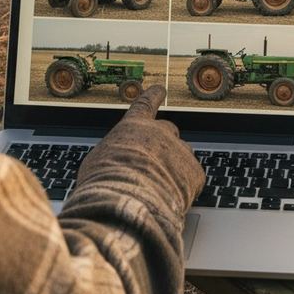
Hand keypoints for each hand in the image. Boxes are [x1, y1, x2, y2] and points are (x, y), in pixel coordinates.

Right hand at [76, 85, 203, 211]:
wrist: (127, 204)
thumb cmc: (104, 184)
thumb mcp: (99, 161)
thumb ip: (115, 153)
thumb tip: (118, 161)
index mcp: (134, 126)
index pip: (145, 104)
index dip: (153, 96)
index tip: (160, 90)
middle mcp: (159, 132)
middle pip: (168, 131)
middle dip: (164, 144)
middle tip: (156, 164)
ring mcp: (179, 150)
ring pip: (181, 155)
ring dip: (174, 168)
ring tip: (158, 189)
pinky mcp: (194, 172)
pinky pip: (192, 179)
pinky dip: (184, 189)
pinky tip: (169, 200)